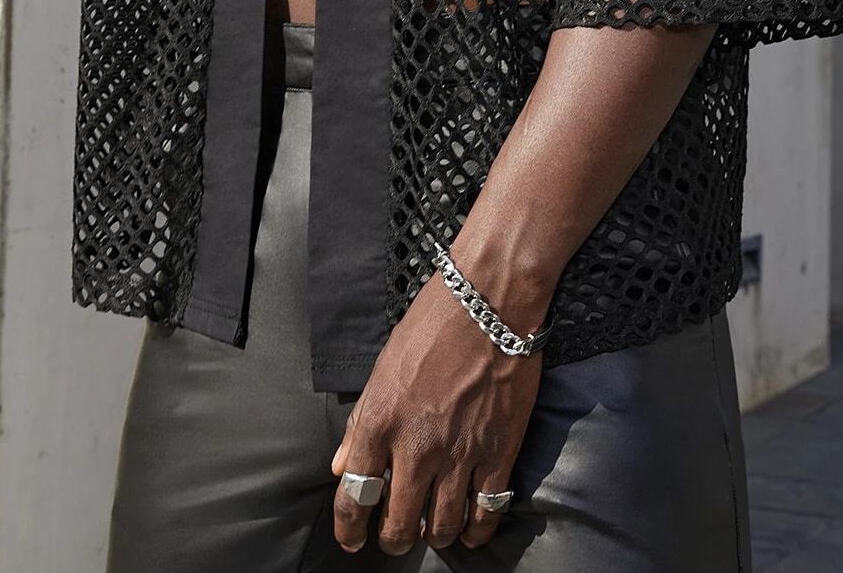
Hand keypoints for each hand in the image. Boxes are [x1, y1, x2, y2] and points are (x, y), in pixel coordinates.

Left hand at [328, 268, 544, 556]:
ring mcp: (460, 455)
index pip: (355, 494)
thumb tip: (343, 466)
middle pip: (399, 523)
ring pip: (442, 526)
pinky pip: (486, 512)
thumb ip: (361, 421)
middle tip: (394, 537)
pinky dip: (476, 531)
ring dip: (434, 537)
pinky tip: (469, 531)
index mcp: (380, 421)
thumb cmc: (431, 324)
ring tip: (431, 532)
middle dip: (393, 539)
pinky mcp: (499, 454)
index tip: (350, 539)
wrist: (488, 302)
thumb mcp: (383, 366)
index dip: (349, 527)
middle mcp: (417, 447)